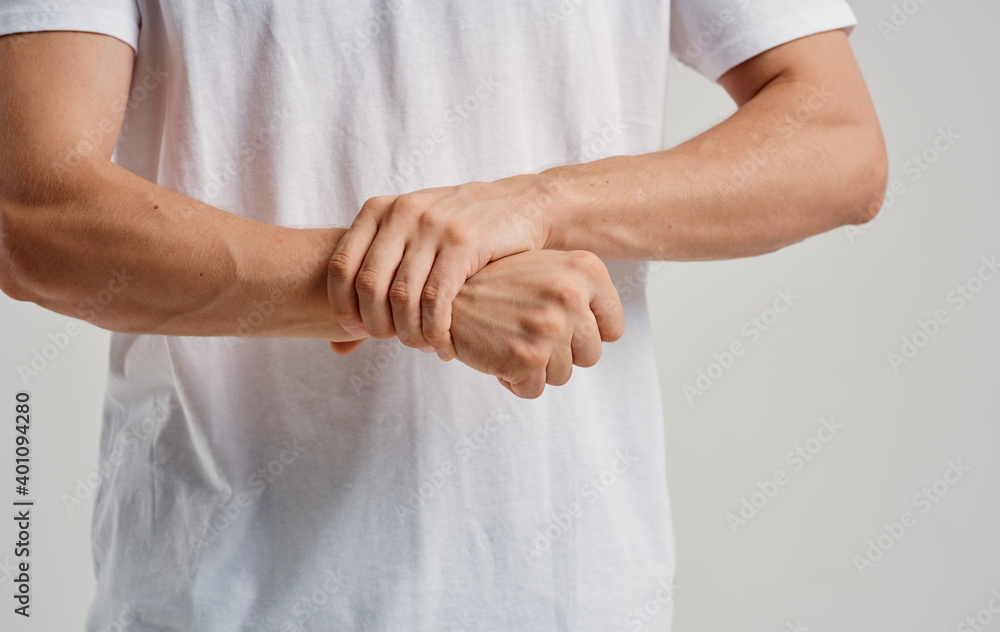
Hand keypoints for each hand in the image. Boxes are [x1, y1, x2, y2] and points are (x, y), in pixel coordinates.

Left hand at [326, 175, 552, 358]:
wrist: (521, 204)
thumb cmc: (459, 233)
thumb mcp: (412, 242)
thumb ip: (377, 284)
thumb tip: (337, 347)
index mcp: (380, 209)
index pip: (340, 265)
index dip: (342, 307)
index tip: (357, 330)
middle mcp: (402, 212)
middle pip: (369, 285)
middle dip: (377, 324)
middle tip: (392, 340)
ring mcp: (433, 225)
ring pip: (403, 296)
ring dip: (409, 332)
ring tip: (420, 344)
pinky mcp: (464, 242)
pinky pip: (436, 298)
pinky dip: (435, 329)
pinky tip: (442, 342)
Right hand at [449, 249, 623, 398]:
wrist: (443, 294)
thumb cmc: (495, 284)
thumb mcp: (546, 267)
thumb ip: (582, 290)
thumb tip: (609, 329)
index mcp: (585, 269)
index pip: (613, 328)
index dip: (586, 334)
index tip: (562, 327)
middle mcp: (571, 295)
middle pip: (590, 355)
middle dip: (561, 353)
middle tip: (528, 333)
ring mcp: (549, 328)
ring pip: (562, 375)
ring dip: (536, 367)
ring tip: (510, 339)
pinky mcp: (526, 358)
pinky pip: (534, 390)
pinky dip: (514, 380)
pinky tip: (497, 354)